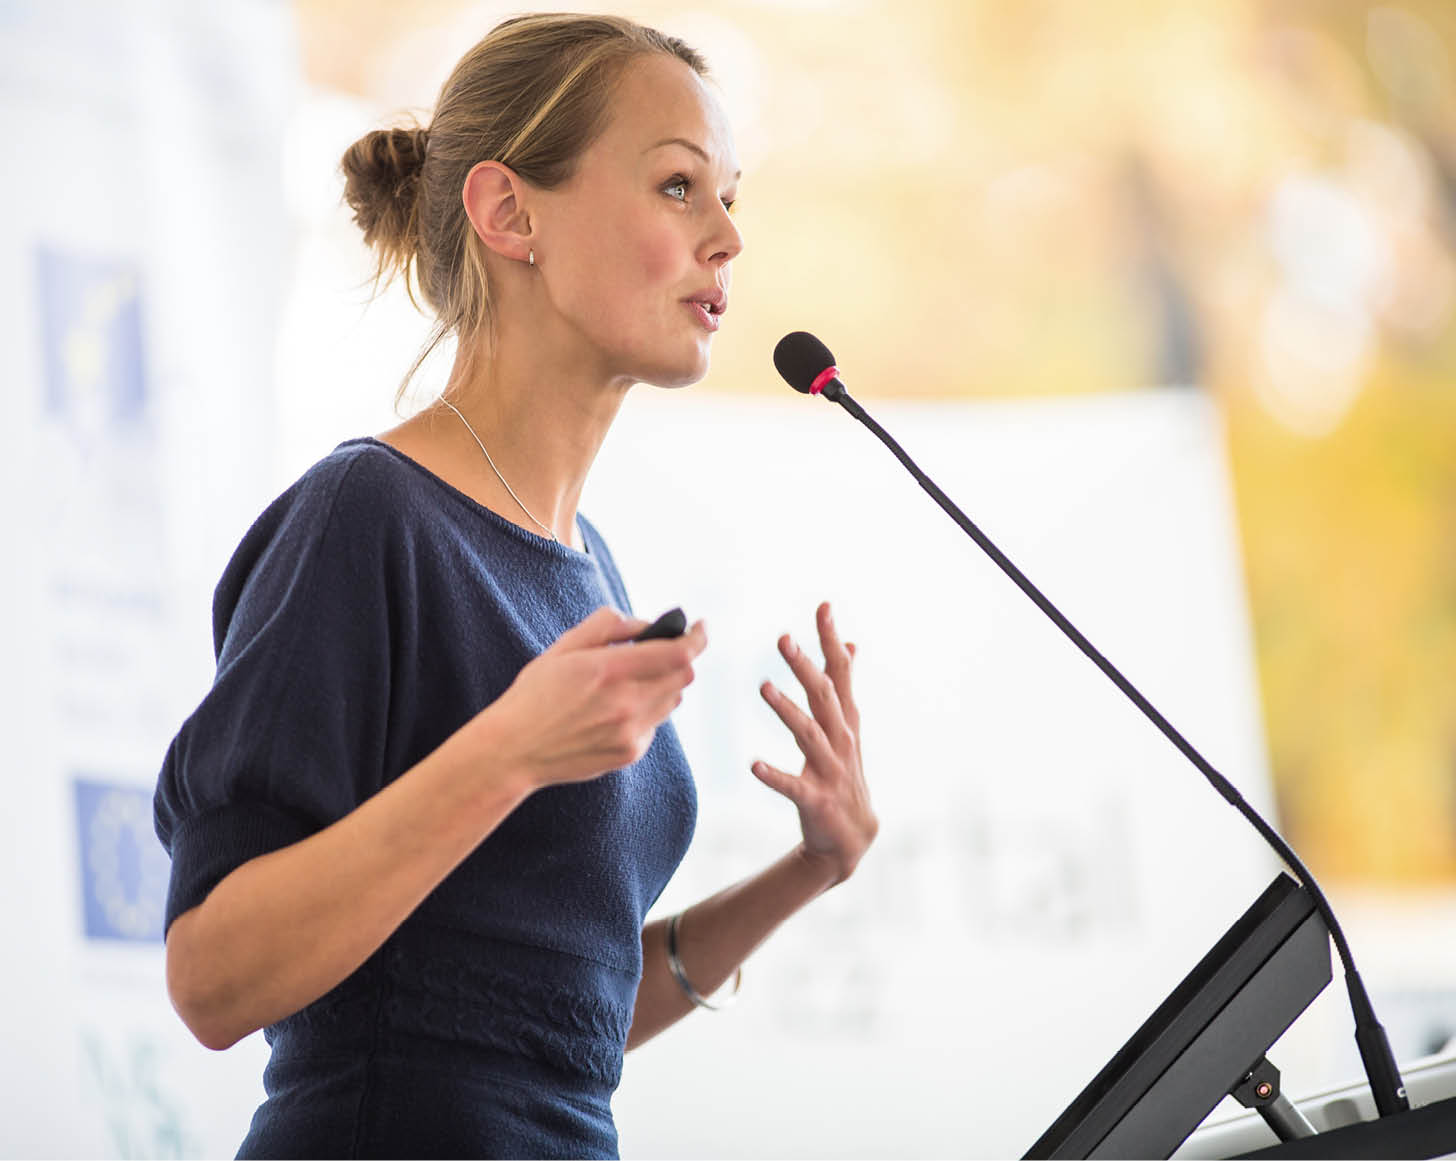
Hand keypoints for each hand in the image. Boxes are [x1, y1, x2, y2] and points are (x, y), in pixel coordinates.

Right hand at [478, 606, 707, 791]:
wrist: (514, 750)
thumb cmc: (534, 695)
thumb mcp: (564, 647)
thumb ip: (608, 626)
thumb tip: (645, 624)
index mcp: (610, 670)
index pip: (679, 653)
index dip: (698, 637)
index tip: (700, 626)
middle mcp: (627, 703)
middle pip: (683, 676)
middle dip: (679, 658)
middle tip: (662, 650)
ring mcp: (631, 732)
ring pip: (673, 700)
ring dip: (664, 683)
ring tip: (631, 680)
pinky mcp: (630, 752)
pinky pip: (655, 723)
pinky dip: (647, 710)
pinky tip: (615, 710)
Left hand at [752, 601, 876, 885]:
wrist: (852, 838)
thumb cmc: (843, 773)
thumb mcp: (847, 726)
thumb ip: (844, 685)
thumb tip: (850, 643)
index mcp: (845, 720)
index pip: (840, 672)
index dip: (831, 640)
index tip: (823, 606)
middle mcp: (842, 739)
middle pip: (824, 696)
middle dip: (805, 666)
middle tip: (783, 638)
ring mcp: (830, 770)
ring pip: (808, 735)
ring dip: (787, 711)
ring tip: (764, 687)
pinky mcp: (816, 800)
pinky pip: (793, 786)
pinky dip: (774, 775)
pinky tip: (753, 765)